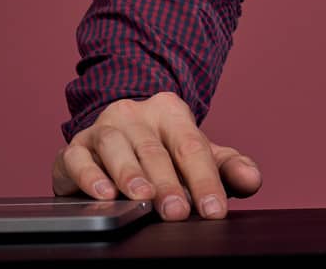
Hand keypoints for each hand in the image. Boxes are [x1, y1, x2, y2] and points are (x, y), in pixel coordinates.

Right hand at [51, 92, 262, 220]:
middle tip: (177, 213)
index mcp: (170, 112)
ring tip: (141, 198)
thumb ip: (228, 167)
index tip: (214, 210)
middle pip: (153, 149)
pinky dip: (88, 176)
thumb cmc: (165, 152)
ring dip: (128, 175)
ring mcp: (101, 128)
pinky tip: (103, 194)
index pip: (191, 146)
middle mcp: (133, 114)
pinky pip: (76, 158)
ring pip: (114, 147)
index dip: (204, 179)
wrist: (119, 136)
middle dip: (167, 183)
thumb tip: (252, 179)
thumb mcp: (200, 155)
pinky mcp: (73, 148)